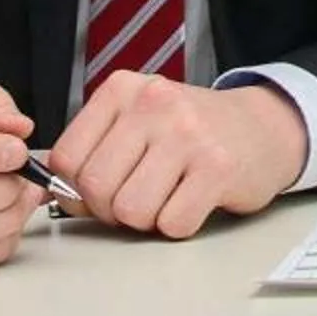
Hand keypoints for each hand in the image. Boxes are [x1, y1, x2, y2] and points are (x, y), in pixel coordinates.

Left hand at [49, 74, 306, 238]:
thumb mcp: (138, 120)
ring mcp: (187, 133)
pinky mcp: (218, 166)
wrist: (263, 127)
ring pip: (130, 210)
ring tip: (166, 198)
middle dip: (110, 210)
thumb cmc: (191, 132)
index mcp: (123, 90)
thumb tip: (53, 191)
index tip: (97, 192)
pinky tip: (192, 201)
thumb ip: (95, 148)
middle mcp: (153, 103)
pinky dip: (177, 226)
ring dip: (145, 221)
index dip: (74, 190)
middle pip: (95, 187)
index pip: (66, 158)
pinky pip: (172, 223)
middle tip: (136, 200)